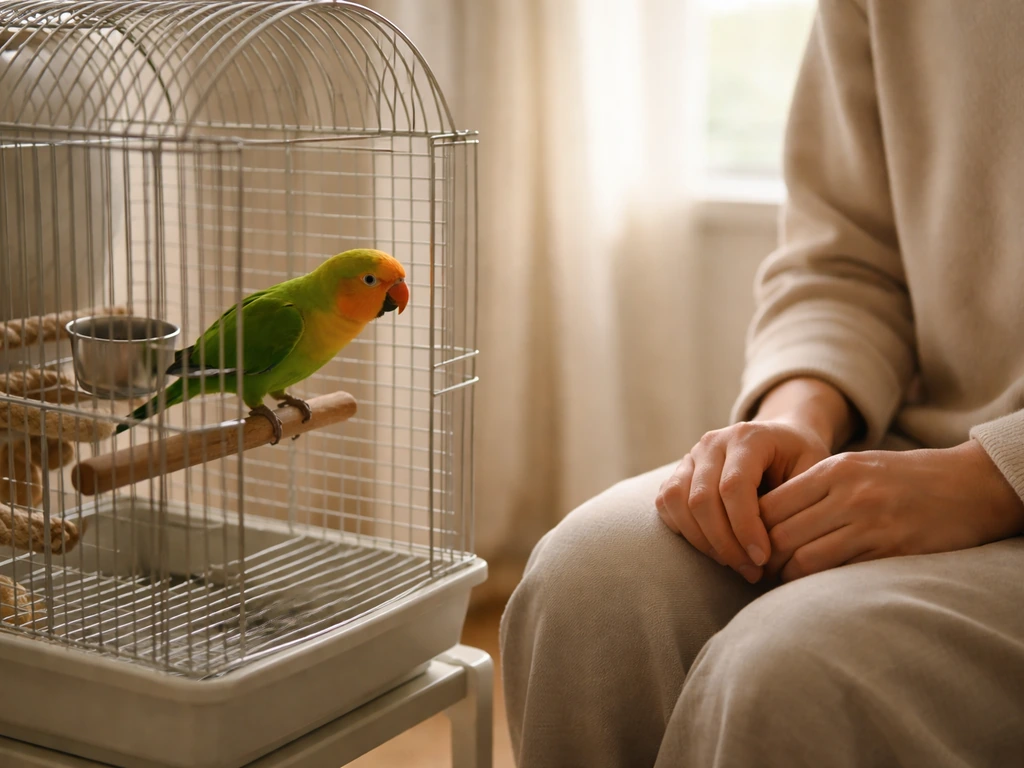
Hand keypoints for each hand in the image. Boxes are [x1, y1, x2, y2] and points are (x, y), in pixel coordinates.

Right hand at [655, 420, 831, 582]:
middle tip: (751, 571)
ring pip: (677, 502)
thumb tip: (779, 544)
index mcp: (747, 436)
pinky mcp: (679, 472)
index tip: (762, 558)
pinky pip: (667, 505)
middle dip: (724, 543)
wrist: (781, 439)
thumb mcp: (815, 471)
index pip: (733, 486)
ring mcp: (691, 456)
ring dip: (702, 541)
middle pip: (702, 499)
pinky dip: (685, 532)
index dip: (745, 527)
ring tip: (733, 564)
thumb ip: (798, 500)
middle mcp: (712, 442)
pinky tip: (714, 549)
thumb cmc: (800, 461)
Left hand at [760, 439, 1023, 581]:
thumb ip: (812, 488)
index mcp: (834, 470)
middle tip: (756, 570)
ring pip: (804, 559)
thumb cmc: (902, 478)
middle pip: (780, 534)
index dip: (751, 530)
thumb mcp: (853, 468)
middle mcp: (848, 494)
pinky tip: (812, 587)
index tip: (748, 544)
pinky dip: (817, 585)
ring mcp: (870, 524)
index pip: (771, 504)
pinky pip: (838, 574)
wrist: (968, 486)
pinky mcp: (891, 551)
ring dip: (786, 576)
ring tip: (781, 581)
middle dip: (763, 558)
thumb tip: (762, 516)